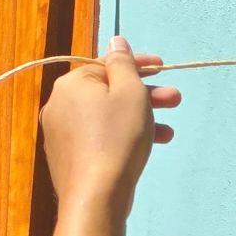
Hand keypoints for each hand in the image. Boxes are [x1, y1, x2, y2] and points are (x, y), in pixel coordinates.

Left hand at [40, 36, 181, 212]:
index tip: (163, 67)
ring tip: (168, 131)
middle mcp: (59, 104)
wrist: (96, 196)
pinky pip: (99, 136)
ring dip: (139, 118)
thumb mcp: (129, 93)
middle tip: (176, 99)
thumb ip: (124, 64)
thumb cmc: (117, 138)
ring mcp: (61, 132)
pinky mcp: (68, 156)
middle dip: (144, 94)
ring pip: (106, 116)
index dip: (137, 64)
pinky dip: (123, 136)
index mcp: (70, 84)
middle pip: (107, 91)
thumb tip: (115, 39)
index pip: (106, 64)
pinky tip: (149, 147)